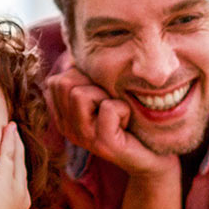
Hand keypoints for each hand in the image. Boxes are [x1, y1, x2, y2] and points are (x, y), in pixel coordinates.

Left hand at [0, 122, 32, 208]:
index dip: (10, 168)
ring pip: (16, 158)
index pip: (13, 182)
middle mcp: (20, 195)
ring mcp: (15, 186)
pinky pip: (9, 154)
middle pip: (19, 167)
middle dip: (15, 151)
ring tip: (11, 128)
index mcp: (14, 207)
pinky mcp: (5, 179)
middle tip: (12, 135)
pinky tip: (8, 128)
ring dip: (13, 141)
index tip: (6, 157)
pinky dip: (9, 140)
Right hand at [45, 66, 177, 180]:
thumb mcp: (104, 94)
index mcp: (64, 115)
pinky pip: (108, 108)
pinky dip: (123, 108)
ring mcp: (84, 137)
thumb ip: (87, 76)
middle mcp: (68, 128)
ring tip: (117, 111)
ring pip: (80, 94)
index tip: (100, 93)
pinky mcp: (104, 144)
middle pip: (63, 83)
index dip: (80, 76)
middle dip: (91, 83)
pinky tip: (128, 122)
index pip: (55, 81)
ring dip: (106, 95)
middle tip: (110, 102)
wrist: (154, 158)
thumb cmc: (130, 120)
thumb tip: (76, 50)